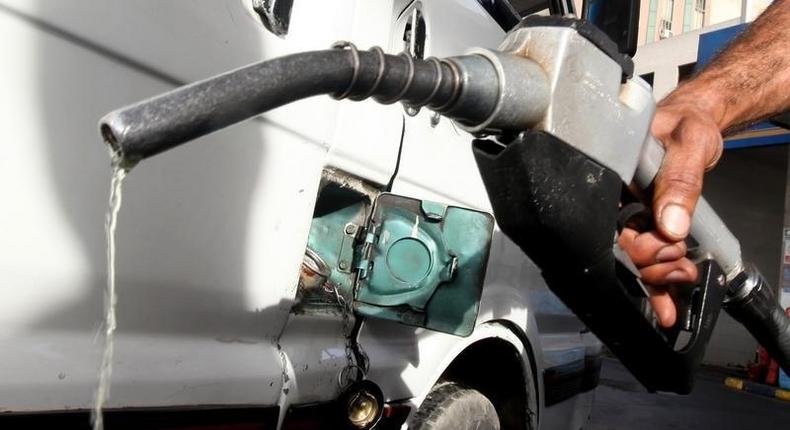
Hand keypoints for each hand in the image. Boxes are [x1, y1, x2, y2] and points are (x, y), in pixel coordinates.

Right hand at [619, 93, 723, 327]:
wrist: (698, 119)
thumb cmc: (687, 121)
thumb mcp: (689, 143)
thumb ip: (679, 180)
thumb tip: (670, 226)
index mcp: (611, 176)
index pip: (611, 224)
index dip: (638, 246)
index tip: (669, 249)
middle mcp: (614, 198)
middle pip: (620, 246)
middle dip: (652, 264)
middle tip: (680, 263)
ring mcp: (629, 212)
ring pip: (632, 257)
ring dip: (657, 277)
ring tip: (684, 275)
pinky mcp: (645, 221)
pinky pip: (645, 255)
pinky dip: (655, 281)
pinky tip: (665, 302)